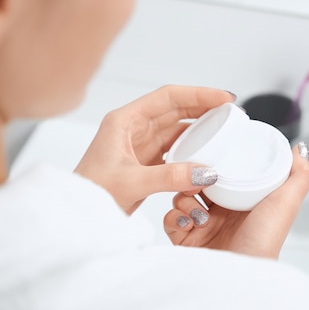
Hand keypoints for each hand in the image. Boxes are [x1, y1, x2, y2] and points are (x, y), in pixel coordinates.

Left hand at [75, 85, 235, 213]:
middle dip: (204, 107)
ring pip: (176, 127)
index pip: (168, 97)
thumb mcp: (131, 183)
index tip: (223, 98)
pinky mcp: (145, 161)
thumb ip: (170, 176)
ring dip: (200, 127)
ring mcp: (140, 144)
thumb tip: (206, 171)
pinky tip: (207, 151)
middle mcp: (133, 127)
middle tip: (231, 111)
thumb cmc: (90, 194)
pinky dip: (192, 147)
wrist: (77, 215)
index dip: (198, 94)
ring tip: (224, 128)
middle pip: (175, 108)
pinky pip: (174, 147)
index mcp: (124, 121)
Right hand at [163, 142, 308, 258]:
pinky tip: (189, 223)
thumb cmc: (264, 243)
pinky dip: (175, 218)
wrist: (239, 280)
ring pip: (181, 198)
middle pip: (199, 182)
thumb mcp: (287, 204)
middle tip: (199, 181)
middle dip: (194, 177)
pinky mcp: (186, 240)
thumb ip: (299, 176)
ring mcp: (203, 226)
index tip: (212, 154)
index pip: (225, 173)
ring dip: (184, 199)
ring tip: (198, 212)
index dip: (217, 162)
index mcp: (243, 202)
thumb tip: (300, 150)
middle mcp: (222, 213)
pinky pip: (170, 219)